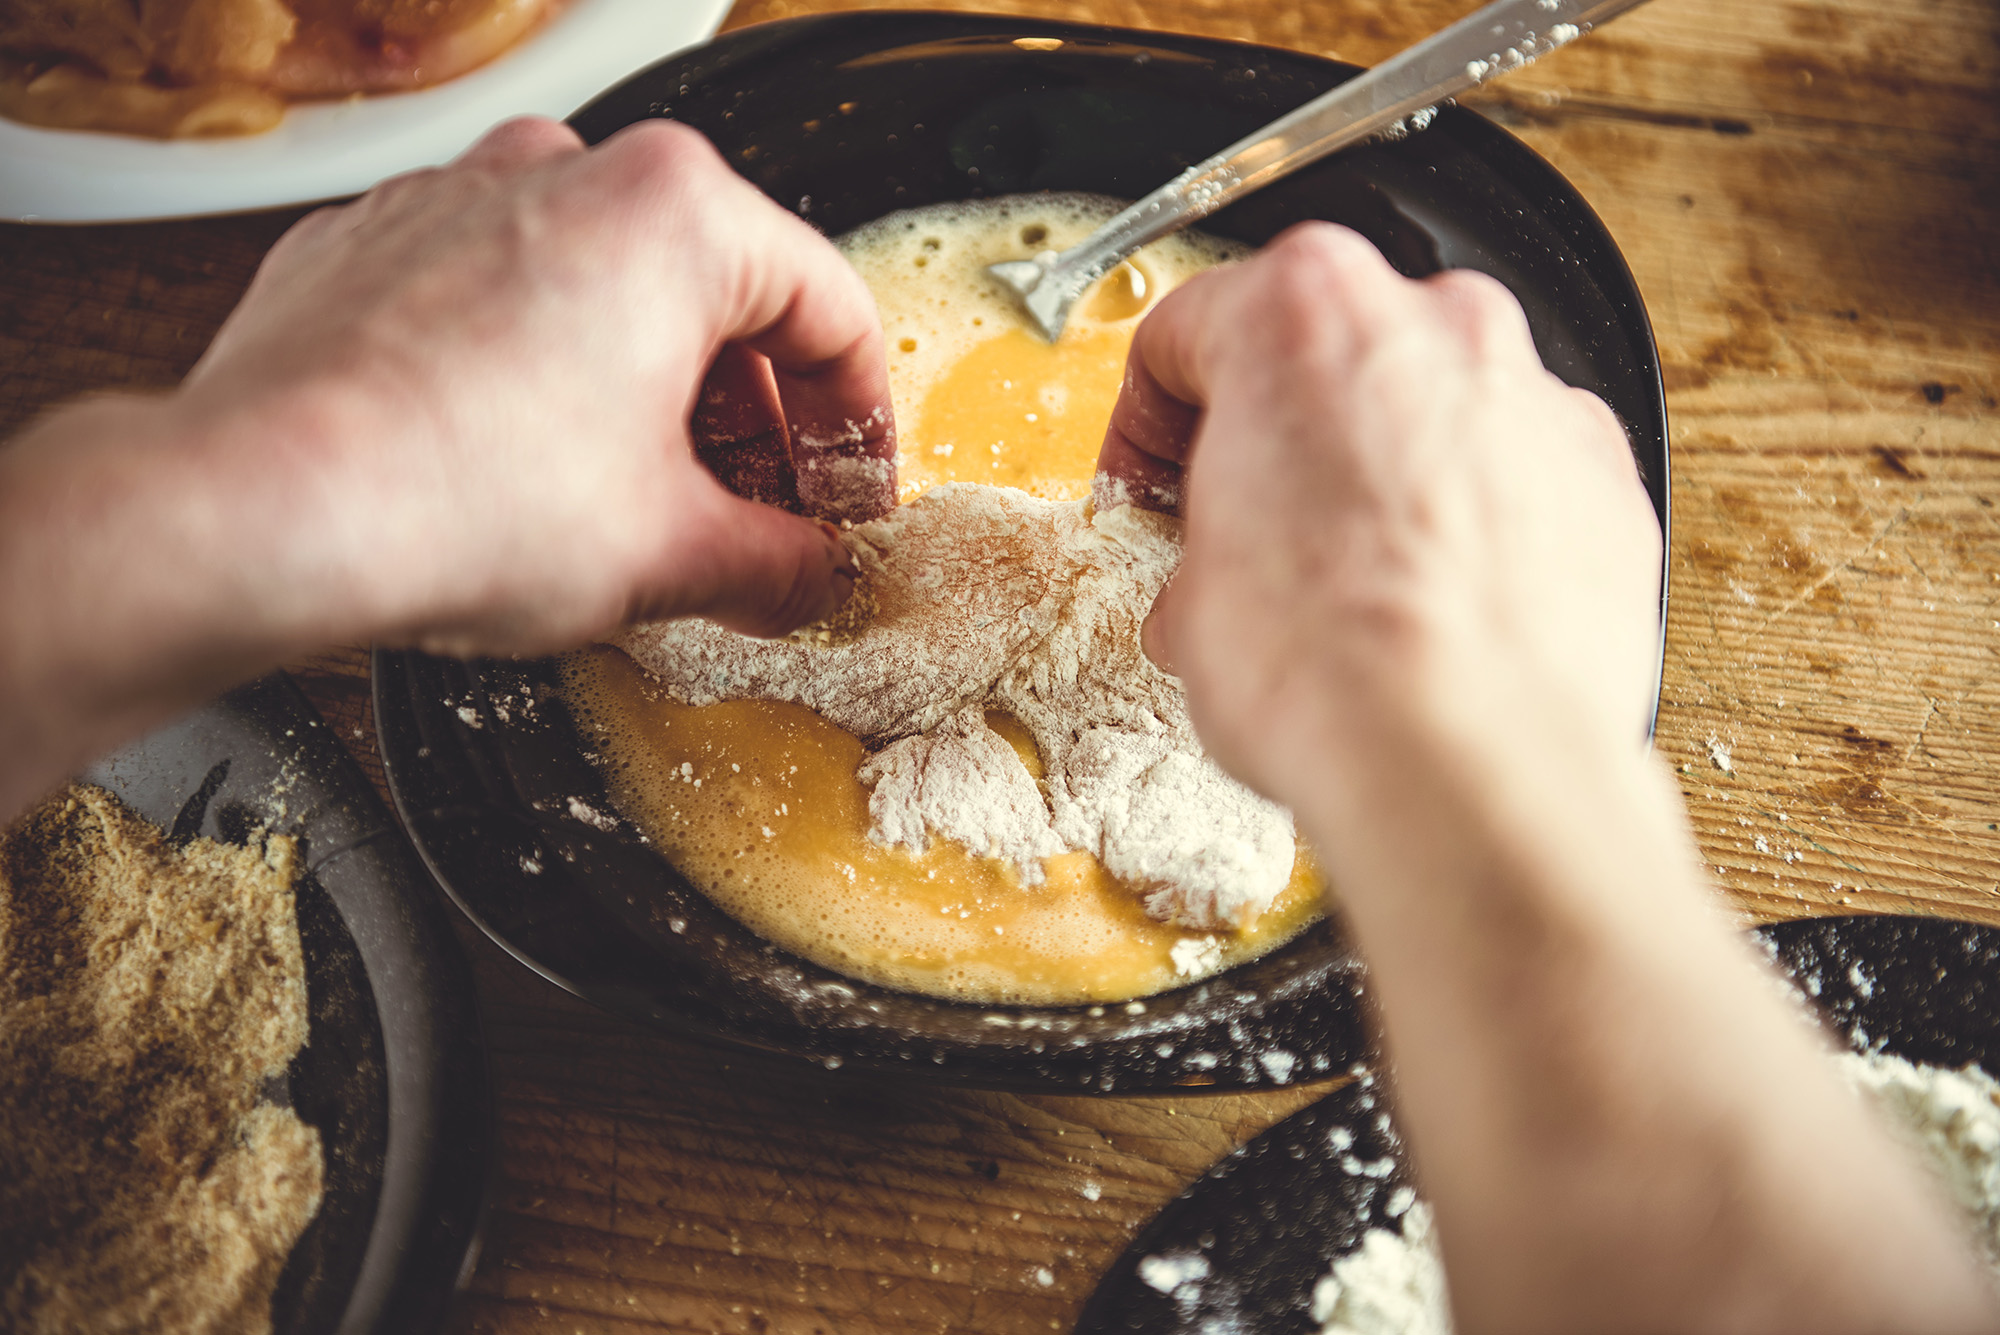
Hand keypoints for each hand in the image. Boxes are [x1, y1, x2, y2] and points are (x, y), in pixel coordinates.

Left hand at [181, 115, 895, 654]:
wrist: (258, 510)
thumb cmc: (460, 501)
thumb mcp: (669, 554)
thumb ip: (776, 563)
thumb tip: (807, 576)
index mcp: (675, 212)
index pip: (830, 308)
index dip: (859, 422)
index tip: (849, 489)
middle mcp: (567, 169)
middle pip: (719, 291)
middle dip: (754, 416)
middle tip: (763, 510)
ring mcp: (460, 196)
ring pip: (608, 288)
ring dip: (653, 393)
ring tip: (650, 500)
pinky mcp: (378, 244)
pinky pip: (504, 298)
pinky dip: (545, 372)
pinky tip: (536, 467)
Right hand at [1095, 222, 1659, 802]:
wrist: (1469, 762)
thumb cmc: (1333, 672)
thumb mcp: (1189, 609)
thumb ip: (1202, 549)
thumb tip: (1220, 583)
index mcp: (1302, 312)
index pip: (1186, 330)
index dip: (1146, 425)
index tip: (1151, 480)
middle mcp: (1432, 324)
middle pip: (1323, 351)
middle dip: (1279, 437)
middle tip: (1245, 527)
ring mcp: (1531, 392)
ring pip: (1428, 406)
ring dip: (1382, 471)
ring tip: (1347, 579)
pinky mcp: (1600, 471)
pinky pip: (1514, 472)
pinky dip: (1474, 520)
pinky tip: (1431, 603)